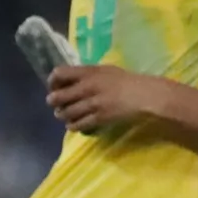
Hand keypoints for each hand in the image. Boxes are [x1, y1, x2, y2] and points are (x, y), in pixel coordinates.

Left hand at [47, 63, 161, 131]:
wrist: (145, 95)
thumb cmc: (127, 81)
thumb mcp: (106, 70)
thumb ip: (87, 74)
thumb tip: (71, 80)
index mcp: (88, 72)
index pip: (58, 74)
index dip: (52, 82)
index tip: (55, 87)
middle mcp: (87, 87)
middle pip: (58, 96)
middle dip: (54, 102)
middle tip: (56, 105)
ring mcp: (93, 103)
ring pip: (66, 112)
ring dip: (62, 115)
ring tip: (64, 116)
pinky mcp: (100, 118)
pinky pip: (79, 124)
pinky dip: (73, 126)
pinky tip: (74, 125)